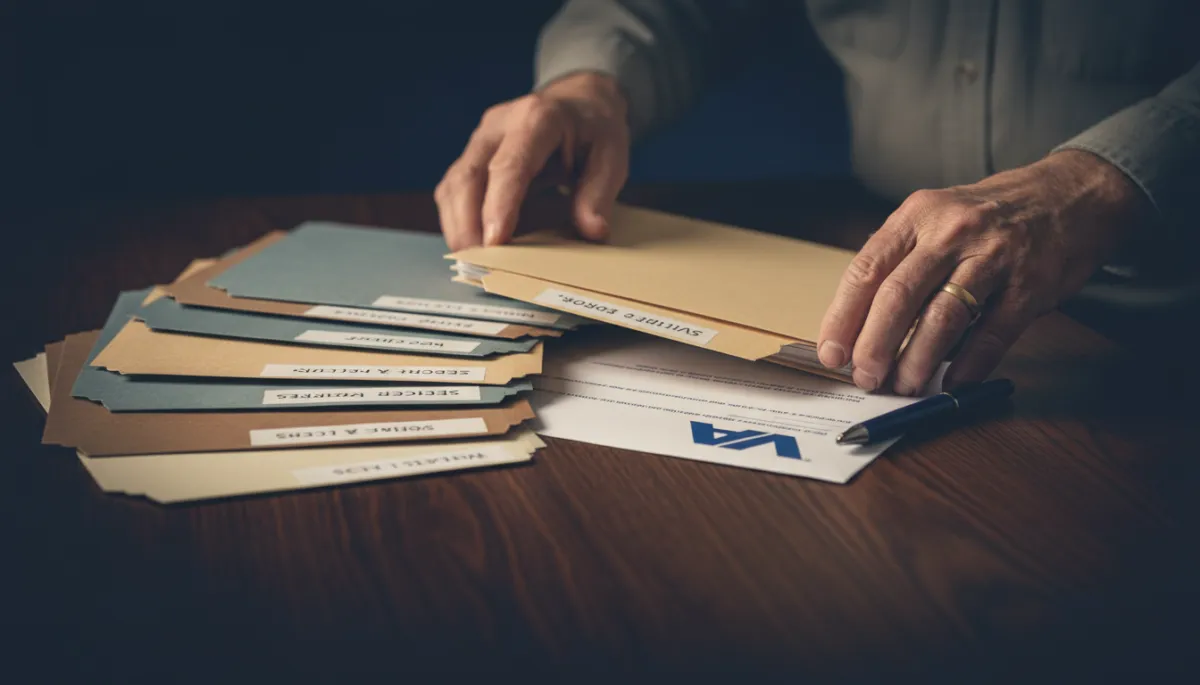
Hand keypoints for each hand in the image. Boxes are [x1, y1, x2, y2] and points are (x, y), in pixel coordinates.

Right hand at [435, 72, 630, 250]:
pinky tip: (474, 244)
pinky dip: (459, 220)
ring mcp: (481, 140)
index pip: (509, 165)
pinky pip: (454, 191)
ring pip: (453, 185)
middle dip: (467, 224)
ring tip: (473, 261)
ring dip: (458, 226)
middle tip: (478, 263)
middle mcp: (499, 125)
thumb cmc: (595, 128)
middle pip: (468, 175)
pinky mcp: (473, 156)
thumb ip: (599, 192)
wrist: (578, 101)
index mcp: (537, 118)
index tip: (494, 242)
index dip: (498, 205)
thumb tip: (592, 230)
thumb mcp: (613, 155)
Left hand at [817, 150, 1146, 393]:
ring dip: (918, 360)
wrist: (1071, 195)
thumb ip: (900, 262)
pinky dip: (970, 364)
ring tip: (904, 386)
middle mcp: (950, 232)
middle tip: (866, 377)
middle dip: (875, 345)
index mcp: (916, 216)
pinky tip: (954, 382)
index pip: (866, 270)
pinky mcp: (1030, 285)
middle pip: (898, 296)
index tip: (832, 353)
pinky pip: (993, 334)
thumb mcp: (935, 218)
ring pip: (942, 317)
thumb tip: (860, 325)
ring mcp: (993, 257)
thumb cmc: (990, 216)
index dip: (843, 317)